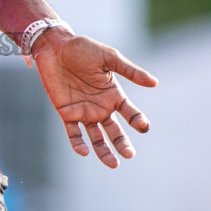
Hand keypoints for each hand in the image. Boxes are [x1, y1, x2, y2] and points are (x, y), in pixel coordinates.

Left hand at [33, 31, 156, 168]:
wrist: (55, 47)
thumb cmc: (83, 49)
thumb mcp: (109, 57)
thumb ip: (130, 71)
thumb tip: (155, 82)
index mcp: (113, 94)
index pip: (130, 113)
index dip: (138, 121)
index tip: (143, 126)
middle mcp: (101, 107)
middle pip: (115, 131)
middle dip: (122, 143)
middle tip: (129, 154)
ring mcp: (84, 111)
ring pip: (96, 137)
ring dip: (104, 151)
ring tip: (113, 164)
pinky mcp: (66, 113)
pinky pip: (74, 133)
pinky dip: (78, 143)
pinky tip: (84, 151)